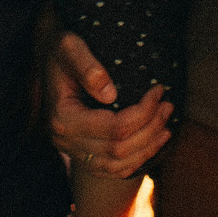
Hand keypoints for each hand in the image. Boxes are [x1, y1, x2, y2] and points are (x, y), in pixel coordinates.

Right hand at [45, 31, 172, 177]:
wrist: (50, 60)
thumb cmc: (62, 51)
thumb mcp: (70, 46)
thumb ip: (87, 66)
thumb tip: (111, 95)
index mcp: (62, 117)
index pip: (114, 127)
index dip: (144, 112)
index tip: (159, 91)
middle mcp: (65, 141)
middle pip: (119, 149)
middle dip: (151, 129)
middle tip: (168, 105)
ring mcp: (72, 151)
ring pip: (118, 166)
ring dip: (148, 148)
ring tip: (166, 125)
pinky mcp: (82, 155)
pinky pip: (113, 170)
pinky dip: (136, 160)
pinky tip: (152, 142)